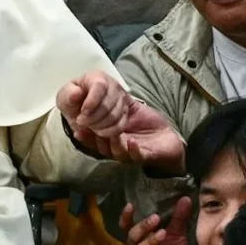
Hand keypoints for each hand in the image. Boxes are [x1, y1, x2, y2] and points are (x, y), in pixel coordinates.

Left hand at [56, 70, 131, 140]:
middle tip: (81, 122)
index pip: (99, 86)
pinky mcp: (125, 112)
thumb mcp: (64, 96)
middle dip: (92, 118)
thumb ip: (68, 94)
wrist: (80, 107)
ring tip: (88, 125)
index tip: (82, 113)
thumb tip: (76, 93)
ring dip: (99, 125)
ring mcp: (121, 99)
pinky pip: (120, 125)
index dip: (91, 102)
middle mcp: (113, 85)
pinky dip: (108, 132)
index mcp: (97, 77)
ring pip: (115, 116)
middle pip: (108, 104)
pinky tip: (98, 131)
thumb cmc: (73, 99)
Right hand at [57, 73, 185, 172]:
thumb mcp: (126, 107)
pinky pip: (136, 157)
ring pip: (116, 152)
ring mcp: (130, 154)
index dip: (84, 132)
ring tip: (113, 133)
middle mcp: (116, 148)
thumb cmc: (144, 121)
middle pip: (101, 146)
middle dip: (95, 138)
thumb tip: (92, 88)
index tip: (77, 123)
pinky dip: (132, 150)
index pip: (92, 137)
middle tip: (93, 128)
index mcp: (109, 138)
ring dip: (113, 143)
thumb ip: (111, 101)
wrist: (168, 136)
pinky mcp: (146, 156)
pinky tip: (131, 141)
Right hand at [120, 198, 192, 244]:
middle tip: (156, 217)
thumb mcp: (177, 235)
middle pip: (131, 237)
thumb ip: (178, 218)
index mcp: (139, 239)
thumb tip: (186, 198)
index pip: (126, 227)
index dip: (125, 217)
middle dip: (142, 227)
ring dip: (149, 242)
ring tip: (162, 233)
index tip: (130, 204)